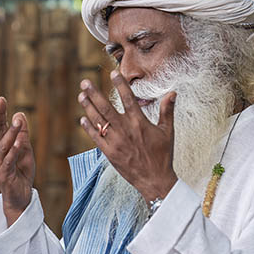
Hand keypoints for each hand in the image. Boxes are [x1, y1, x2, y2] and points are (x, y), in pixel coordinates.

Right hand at [0, 96, 34, 225]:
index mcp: (0, 147)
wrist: (20, 197)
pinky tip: (18, 141)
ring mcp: (0, 164)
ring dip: (10, 132)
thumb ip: (22, 134)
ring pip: (3, 146)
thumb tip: (20, 114)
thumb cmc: (21, 173)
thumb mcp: (25, 150)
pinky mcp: (5, 175)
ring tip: (16, 120)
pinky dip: (14, 151)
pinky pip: (9, 161)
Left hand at [78, 71, 177, 202]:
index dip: (120, 85)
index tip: (113, 73)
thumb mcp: (168, 132)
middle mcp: (126, 130)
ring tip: (81, 95)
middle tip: (84, 82)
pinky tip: (82, 118)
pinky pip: (96, 137)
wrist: (154, 180)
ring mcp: (116, 142)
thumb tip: (172, 93)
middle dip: (94, 94)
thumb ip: (167, 111)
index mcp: (140, 123)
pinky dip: (89, 127)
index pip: (128, 99)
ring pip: (98, 121)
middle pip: (106, 108)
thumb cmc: (162, 155)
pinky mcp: (109, 153)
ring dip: (88, 107)